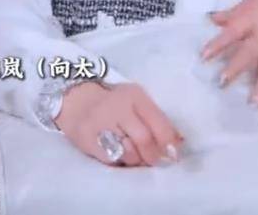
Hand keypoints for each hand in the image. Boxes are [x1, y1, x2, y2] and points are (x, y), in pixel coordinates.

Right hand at [54, 80, 184, 166]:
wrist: (77, 101)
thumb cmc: (114, 103)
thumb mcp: (136, 101)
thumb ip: (156, 119)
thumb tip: (179, 141)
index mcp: (134, 95)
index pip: (157, 120)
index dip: (169, 141)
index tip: (175, 154)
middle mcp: (118, 107)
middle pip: (144, 138)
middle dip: (154, 155)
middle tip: (158, 161)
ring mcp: (102, 124)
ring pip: (129, 153)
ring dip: (138, 160)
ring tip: (138, 156)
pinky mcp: (89, 140)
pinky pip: (112, 160)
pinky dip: (122, 162)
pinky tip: (122, 156)